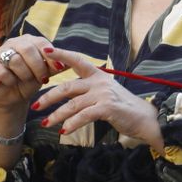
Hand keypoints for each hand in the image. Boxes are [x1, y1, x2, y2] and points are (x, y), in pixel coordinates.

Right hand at [0, 34, 55, 120]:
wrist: (14, 96)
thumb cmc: (31, 80)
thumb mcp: (47, 72)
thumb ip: (57, 65)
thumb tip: (74, 60)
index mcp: (29, 41)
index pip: (41, 42)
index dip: (51, 56)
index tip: (58, 68)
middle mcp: (14, 42)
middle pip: (27, 49)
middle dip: (38, 66)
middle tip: (42, 78)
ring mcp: (0, 52)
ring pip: (15, 60)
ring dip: (25, 74)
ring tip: (27, 80)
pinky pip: (3, 71)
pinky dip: (11, 80)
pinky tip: (13, 83)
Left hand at [33, 48, 160, 142]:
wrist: (146, 119)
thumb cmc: (124, 107)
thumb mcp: (106, 93)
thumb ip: (88, 90)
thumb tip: (65, 92)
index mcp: (99, 75)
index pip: (77, 60)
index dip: (61, 54)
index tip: (45, 50)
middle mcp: (100, 82)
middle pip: (67, 87)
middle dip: (49, 97)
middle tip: (36, 105)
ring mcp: (104, 95)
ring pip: (72, 104)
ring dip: (57, 115)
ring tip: (45, 123)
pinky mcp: (107, 108)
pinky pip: (83, 116)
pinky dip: (71, 124)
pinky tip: (64, 131)